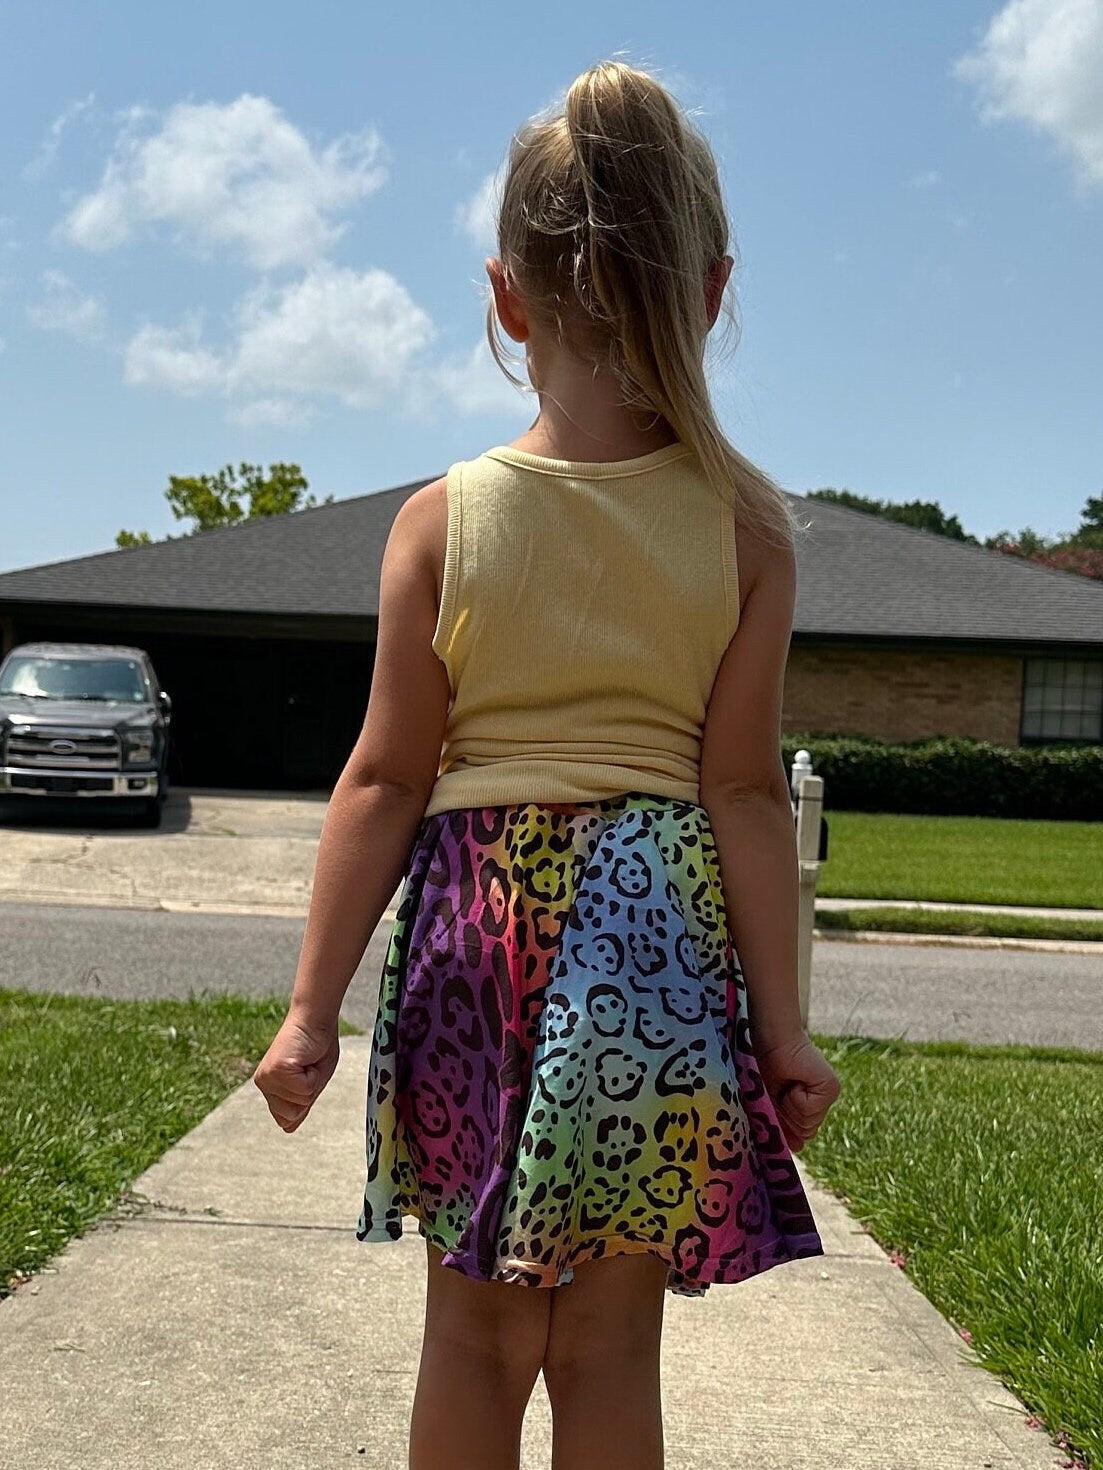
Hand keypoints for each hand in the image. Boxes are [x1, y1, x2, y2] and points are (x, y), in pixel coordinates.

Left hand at [253, 1012, 339, 1132]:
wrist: (316, 1019)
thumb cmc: (318, 1046)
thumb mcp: (312, 1081)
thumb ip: (299, 1104)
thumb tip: (287, 1128)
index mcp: (270, 1087)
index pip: (285, 1118)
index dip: (305, 1099)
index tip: (308, 1074)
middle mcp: (264, 1084)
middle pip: (292, 1113)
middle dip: (309, 1091)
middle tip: (309, 1066)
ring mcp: (268, 1078)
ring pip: (299, 1102)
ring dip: (312, 1081)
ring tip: (308, 1060)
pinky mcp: (277, 1071)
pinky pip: (304, 1089)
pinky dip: (314, 1075)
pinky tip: (308, 1058)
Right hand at [753, 1028, 840, 1152]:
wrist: (772, 1040)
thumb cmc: (768, 1066)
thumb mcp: (773, 1102)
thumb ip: (785, 1125)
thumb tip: (799, 1148)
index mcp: (813, 1104)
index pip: (804, 1132)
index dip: (786, 1119)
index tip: (779, 1094)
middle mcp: (825, 1100)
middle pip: (807, 1131)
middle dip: (787, 1112)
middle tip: (783, 1087)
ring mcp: (830, 1093)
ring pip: (808, 1124)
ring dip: (790, 1104)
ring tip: (789, 1080)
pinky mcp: (830, 1087)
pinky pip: (808, 1110)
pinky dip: (795, 1097)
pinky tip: (796, 1078)